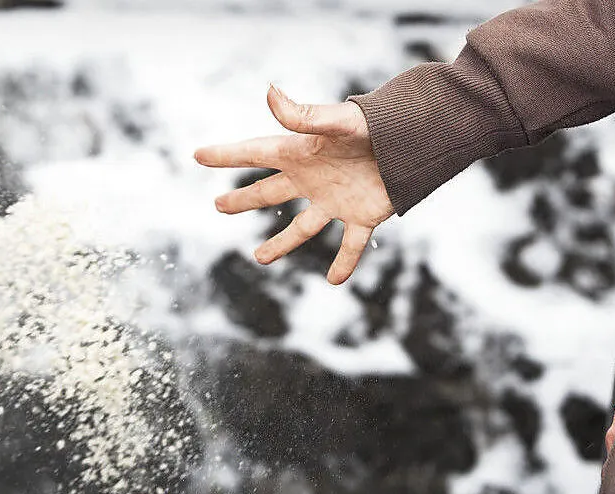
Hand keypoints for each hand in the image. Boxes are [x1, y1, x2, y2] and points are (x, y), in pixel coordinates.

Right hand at [194, 85, 394, 284]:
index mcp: (301, 153)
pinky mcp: (362, 215)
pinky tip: (335, 281)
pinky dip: (345, 263)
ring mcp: (335, 200)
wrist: (416, 141)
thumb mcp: (337, 122)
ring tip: (260, 258)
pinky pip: (350, 244)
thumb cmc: (375, 125)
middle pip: (270, 192)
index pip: (255, 154)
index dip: (226, 156)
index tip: (198, 155)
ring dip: (281, 244)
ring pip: (302, 227)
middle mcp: (313, 178)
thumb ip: (303, 114)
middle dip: (243, 200)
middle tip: (218, 205)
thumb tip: (269, 92)